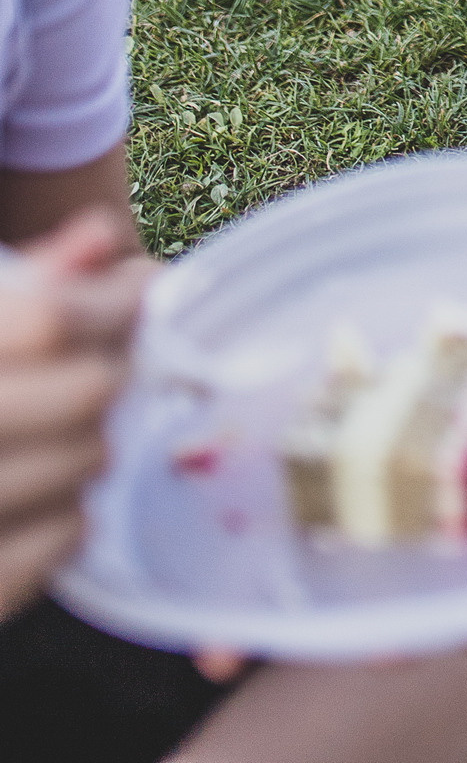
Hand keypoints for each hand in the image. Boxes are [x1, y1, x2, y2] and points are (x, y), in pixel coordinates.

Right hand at [0, 210, 150, 619]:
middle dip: (110, 364)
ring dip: (92, 436)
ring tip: (63, 427)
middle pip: (86, 390)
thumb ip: (27, 284)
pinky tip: (41, 492)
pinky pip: (63, 536)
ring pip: (86, 460)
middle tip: (104, 357)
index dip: (110, 298)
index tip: (134, 287)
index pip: (49, 319)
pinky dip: (69, 511)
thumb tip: (101, 235)